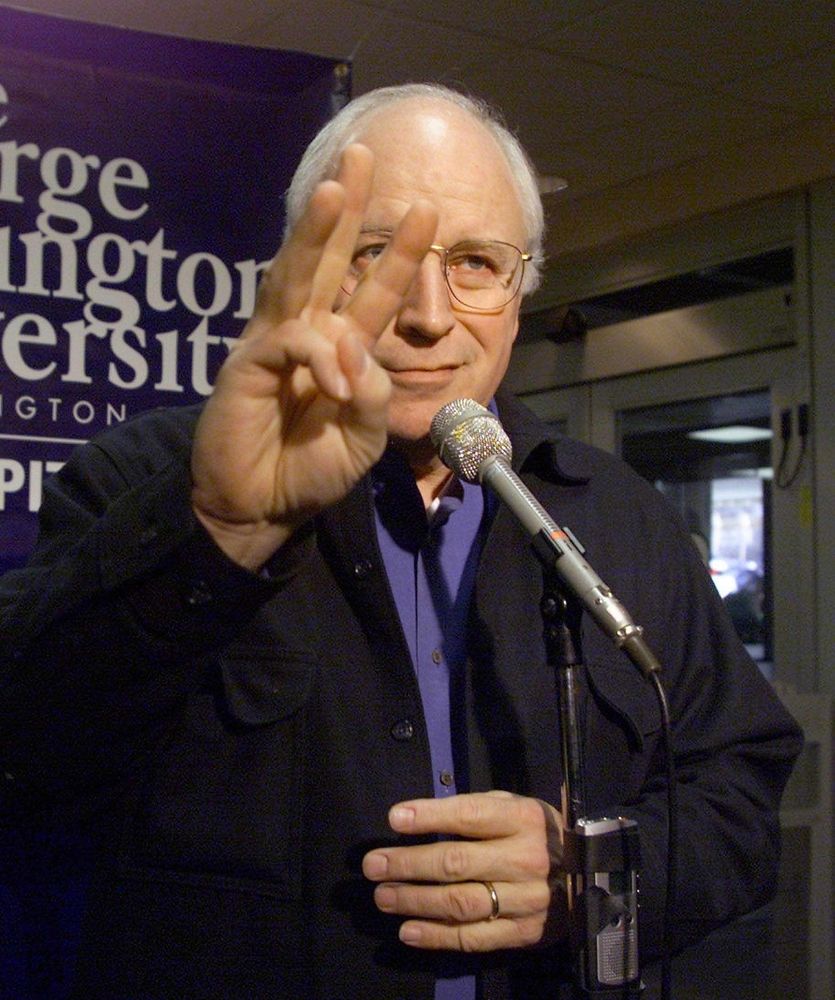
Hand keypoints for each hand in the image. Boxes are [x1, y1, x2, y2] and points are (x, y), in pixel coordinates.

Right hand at [191, 144, 437, 568]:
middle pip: (326, 260)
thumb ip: (371, 392)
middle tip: (362, 155)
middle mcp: (308, 335)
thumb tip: (352, 344)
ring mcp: (273, 345)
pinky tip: (333, 382)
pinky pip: (290, 342)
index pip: (372, 291)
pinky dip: (317, 355)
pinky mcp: (246, 364)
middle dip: (346, 210)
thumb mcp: (364, 435)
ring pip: (295, 275)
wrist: (262, 508)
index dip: (398, 254)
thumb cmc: (310, 471)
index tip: (428, 210)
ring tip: (333, 188)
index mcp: (342, 350)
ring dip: (314, 233)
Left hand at [362, 790, 566, 951]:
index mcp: (523, 819)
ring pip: (460, 903)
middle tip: (373, 865)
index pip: (469, 816)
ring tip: (383, 895)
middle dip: (408, 864)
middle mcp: (526, 859)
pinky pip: (474, 938)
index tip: (394, 819)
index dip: (429, 817)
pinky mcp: (524, 933)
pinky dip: (436, 936)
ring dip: (415, 901)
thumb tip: (414, 817)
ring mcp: (526, 900)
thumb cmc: (534, 833)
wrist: (587, 875)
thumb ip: (472, 810)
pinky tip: (407, 930)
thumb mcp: (513, 806)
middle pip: (457, 863)